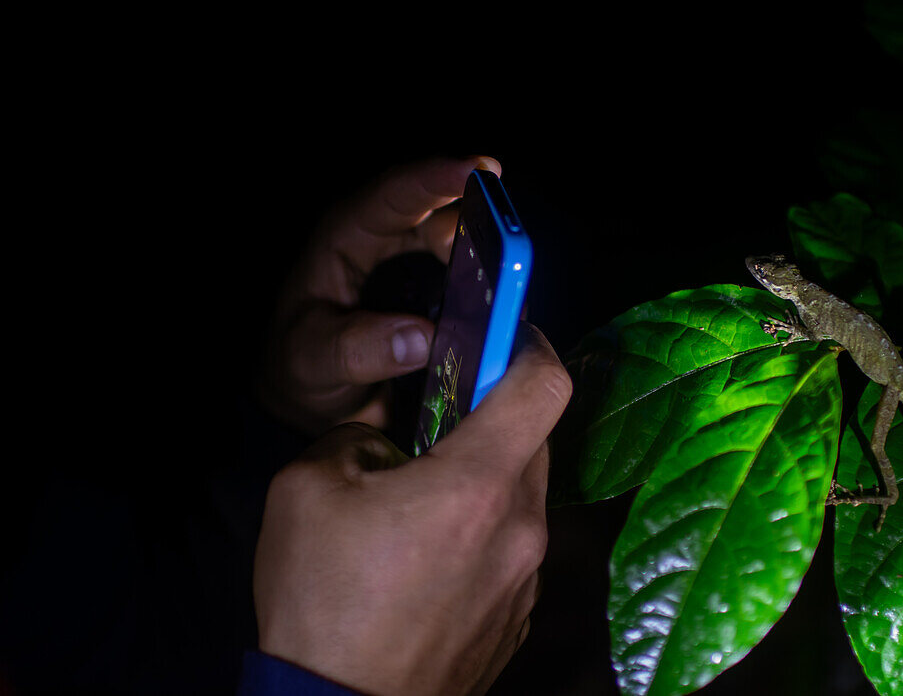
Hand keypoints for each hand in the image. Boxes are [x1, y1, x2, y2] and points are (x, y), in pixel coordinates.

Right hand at [252, 324, 571, 695]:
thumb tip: (387, 429)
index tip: (507, 337)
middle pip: (535, 439)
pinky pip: (515, 546)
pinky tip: (431, 557)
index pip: (546, 384)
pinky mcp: (520, 614)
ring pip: (524, 494)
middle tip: (439, 428)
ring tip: (422, 504)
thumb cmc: (322, 606)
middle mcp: (521, 529)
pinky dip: (485, 531)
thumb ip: (358, 432)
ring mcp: (528, 577)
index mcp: (477, 485)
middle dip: (493, 419)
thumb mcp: (309, 489)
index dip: (532, 345)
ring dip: (485, 480)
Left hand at [259, 155, 502, 433]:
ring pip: (467, 253)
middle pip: (444, 218)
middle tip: (509, 245)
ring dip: (491, 269)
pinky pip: (477, 292)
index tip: (480, 170)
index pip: (397, 194)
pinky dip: (494, 303)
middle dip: (481, 224)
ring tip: (511, 291)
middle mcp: (390, 245)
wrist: (314, 404)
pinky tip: (507, 321)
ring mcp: (421, 272)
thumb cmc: (298, 369)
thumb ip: (353, 349)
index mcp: (349, 237)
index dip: (439, 178)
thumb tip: (421, 338)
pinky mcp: (444, 303)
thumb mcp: (309, 360)